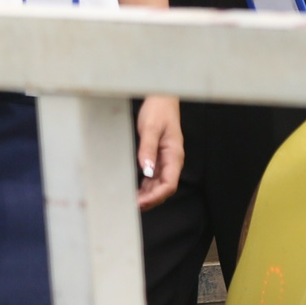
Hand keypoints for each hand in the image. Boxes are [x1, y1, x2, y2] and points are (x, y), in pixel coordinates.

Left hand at [135, 94, 183, 209]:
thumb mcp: (150, 127)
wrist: (161, 98)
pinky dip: (146, 187)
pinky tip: (136, 190)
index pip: (169, 184)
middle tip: (132, 206)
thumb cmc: (159, 110)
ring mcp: (166, 160)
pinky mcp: (159, 158)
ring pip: (159, 185)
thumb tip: (146, 170)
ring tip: (131, 201)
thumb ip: (148, 148)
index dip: (156, 196)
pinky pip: (154, 178)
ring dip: (147, 195)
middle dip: (150, 200)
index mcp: (174, 155)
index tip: (141, 202)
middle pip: (164, 188)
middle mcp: (172, 160)